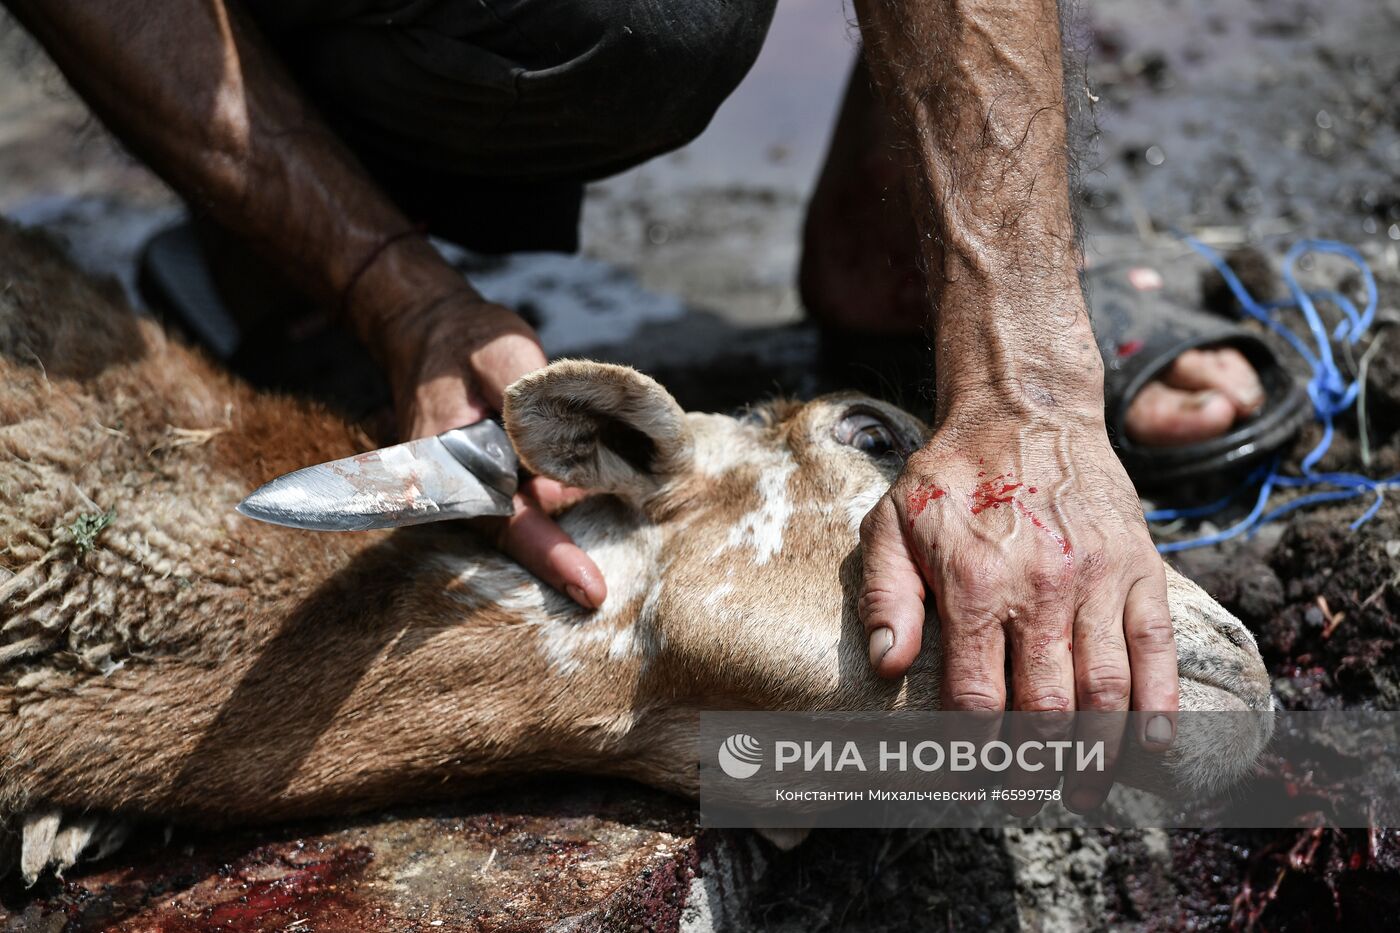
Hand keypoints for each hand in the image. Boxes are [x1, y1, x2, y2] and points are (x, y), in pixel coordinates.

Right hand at [382, 291, 606, 609]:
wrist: (427, 331)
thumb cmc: (466, 341)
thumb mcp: (504, 355)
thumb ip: (532, 404)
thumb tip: (561, 457)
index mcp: (447, 468)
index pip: (507, 523)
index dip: (552, 557)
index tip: (590, 592)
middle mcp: (455, 492)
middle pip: (520, 538)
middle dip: (567, 560)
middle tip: (614, 586)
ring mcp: (472, 493)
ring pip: (528, 527)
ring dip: (569, 535)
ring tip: (611, 551)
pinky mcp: (492, 486)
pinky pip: (530, 508)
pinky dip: (562, 507)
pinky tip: (604, 498)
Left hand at [857, 407, 1179, 804]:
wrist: (1026, 409)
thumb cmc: (951, 474)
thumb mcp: (892, 522)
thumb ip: (887, 595)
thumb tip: (888, 665)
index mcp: (975, 583)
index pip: (977, 696)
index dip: (974, 751)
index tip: (971, 781)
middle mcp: (1041, 587)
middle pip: (1045, 707)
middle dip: (1037, 767)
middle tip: (1030, 800)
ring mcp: (1097, 578)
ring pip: (1104, 689)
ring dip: (1096, 753)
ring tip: (1083, 793)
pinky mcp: (1139, 566)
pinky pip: (1155, 648)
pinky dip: (1158, 702)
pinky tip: (1151, 744)